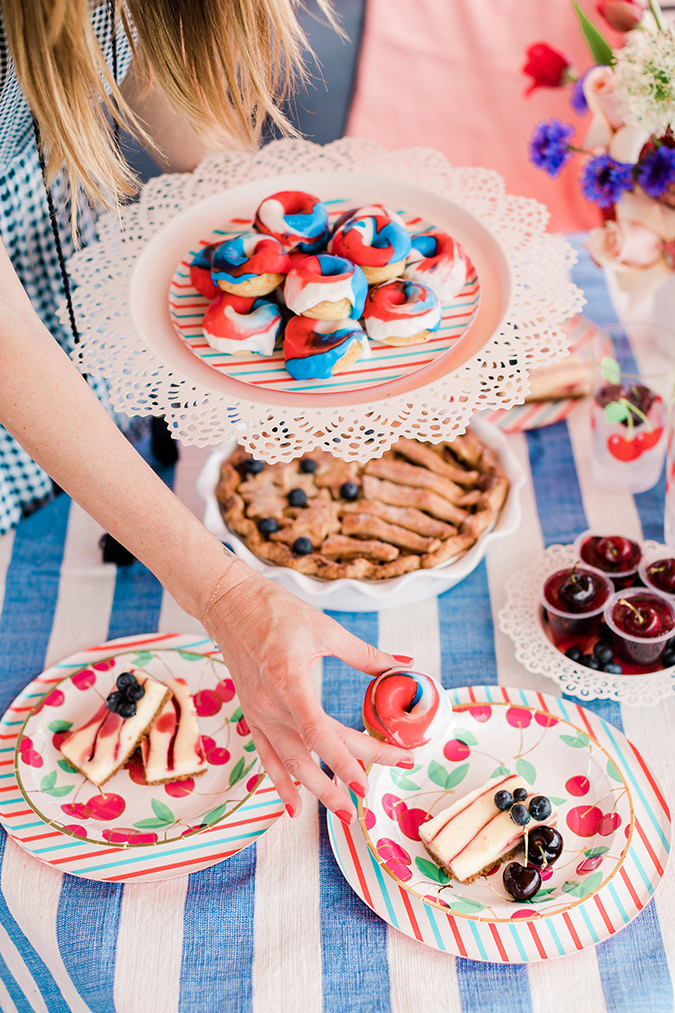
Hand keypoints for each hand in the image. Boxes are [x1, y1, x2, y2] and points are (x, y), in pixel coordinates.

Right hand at [205, 565, 414, 822]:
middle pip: (310, 753)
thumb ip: (365, 655)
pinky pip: (267, 756)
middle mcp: (270, 705)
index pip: (320, 733)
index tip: (368, 780)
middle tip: (371, 795)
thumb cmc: (276, 611)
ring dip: (314, 792)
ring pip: (288, 764)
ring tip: (341, 813)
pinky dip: (281, 783)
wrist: (228, 603)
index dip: (344, 760)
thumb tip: (405, 666)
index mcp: (290, 682)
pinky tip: (294, 806)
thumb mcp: (325, 629)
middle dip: (342, 778)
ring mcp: (258, 713)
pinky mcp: (252, 714)